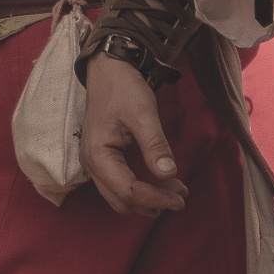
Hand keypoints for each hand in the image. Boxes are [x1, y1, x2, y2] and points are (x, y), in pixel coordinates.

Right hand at [80, 56, 188, 213]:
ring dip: (147, 201)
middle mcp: (91, 164)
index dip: (156, 199)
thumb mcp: (143, 113)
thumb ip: (155, 145)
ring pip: (119, 198)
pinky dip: (140, 192)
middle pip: (122, 201)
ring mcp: (95, 164)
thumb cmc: (123, 88)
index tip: (182, 197)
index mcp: (98, 154)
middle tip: (181, 194)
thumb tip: (170, 174)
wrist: (108, 70)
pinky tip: (159, 184)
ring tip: (174, 190)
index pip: (128, 191)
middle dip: (153, 203)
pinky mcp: (103, 160)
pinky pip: (119, 187)